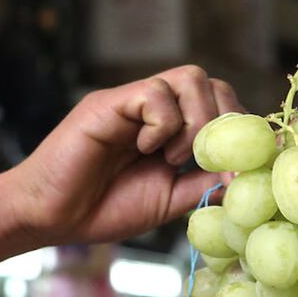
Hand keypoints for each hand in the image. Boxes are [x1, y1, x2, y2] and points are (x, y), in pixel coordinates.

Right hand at [7, 65, 241, 246]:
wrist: (51, 218)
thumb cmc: (101, 210)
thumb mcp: (169, 201)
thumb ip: (204, 183)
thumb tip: (246, 172)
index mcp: (171, 130)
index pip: (220, 103)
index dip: (238, 126)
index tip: (242, 162)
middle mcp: (153, 109)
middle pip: (210, 82)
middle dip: (223, 120)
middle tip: (206, 160)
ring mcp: (131, 103)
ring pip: (189, 78)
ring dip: (195, 121)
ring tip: (173, 158)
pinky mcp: (109, 104)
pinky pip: (154, 92)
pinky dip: (162, 124)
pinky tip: (146, 150)